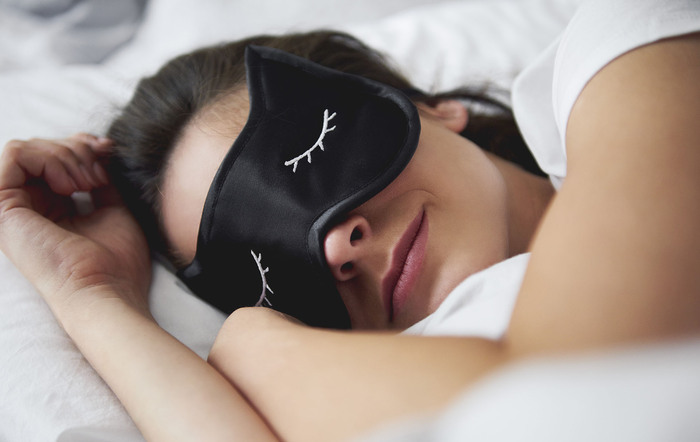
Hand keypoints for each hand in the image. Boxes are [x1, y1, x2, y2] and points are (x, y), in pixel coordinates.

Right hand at [0, 134, 151, 321]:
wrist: (108, 290)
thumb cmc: (117, 262)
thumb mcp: (113, 209)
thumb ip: (102, 181)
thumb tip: (102, 150)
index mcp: (50, 209)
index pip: (55, 158)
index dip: (83, 145)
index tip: (110, 152)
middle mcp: (27, 208)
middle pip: (41, 149)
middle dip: (77, 149)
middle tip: (101, 173)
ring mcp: (12, 209)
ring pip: (28, 148)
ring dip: (66, 155)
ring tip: (90, 182)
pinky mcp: (3, 209)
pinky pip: (16, 154)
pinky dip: (49, 159)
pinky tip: (72, 185)